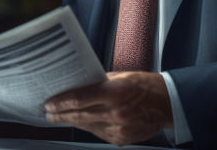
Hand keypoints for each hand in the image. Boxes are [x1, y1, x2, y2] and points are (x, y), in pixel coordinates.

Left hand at [44, 71, 172, 145]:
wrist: (168, 104)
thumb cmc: (144, 86)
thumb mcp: (120, 77)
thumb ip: (98, 83)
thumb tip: (76, 86)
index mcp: (115, 92)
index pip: (79, 99)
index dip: (60, 103)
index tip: (48, 103)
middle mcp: (117, 113)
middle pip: (80, 115)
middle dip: (61, 115)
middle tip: (48, 114)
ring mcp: (120, 128)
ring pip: (88, 126)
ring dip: (73, 121)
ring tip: (61, 117)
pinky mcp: (122, 139)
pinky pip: (99, 133)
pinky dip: (89, 127)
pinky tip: (82, 122)